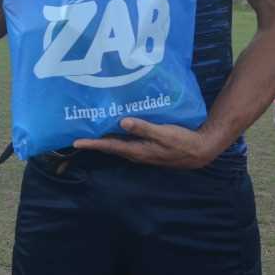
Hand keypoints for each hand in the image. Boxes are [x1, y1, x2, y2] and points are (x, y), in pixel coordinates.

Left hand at [73, 118, 219, 168]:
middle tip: (79, 133)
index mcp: (137, 150)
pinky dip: (118, 136)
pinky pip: (127, 142)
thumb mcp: (164, 133)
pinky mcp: (148, 148)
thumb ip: (143, 127)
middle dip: (95, 141)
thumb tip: (122, 121)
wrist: (199, 151)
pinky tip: (117, 127)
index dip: (92, 143)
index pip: (109, 146)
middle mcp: (136, 153)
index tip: (75, 141)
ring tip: (92, 129)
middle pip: (110, 147)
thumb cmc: (182, 142)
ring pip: (118, 145)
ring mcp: (142, 152)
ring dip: (105, 138)